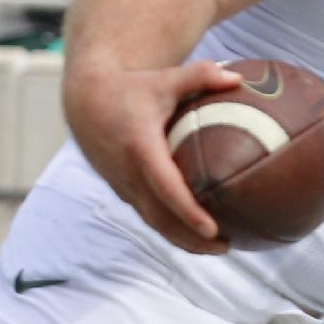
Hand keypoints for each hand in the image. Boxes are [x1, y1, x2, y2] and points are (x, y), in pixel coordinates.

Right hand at [66, 58, 249, 253]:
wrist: (84, 102)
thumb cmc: (131, 88)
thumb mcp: (164, 79)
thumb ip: (200, 76)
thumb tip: (238, 78)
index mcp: (139, 146)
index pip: (165, 187)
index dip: (188, 211)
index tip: (212, 228)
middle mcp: (128, 172)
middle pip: (161, 217)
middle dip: (193, 238)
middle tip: (228, 245)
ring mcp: (123, 186)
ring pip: (154, 223)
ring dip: (184, 240)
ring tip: (220, 247)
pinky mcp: (122, 191)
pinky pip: (148, 216)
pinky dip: (172, 231)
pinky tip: (197, 236)